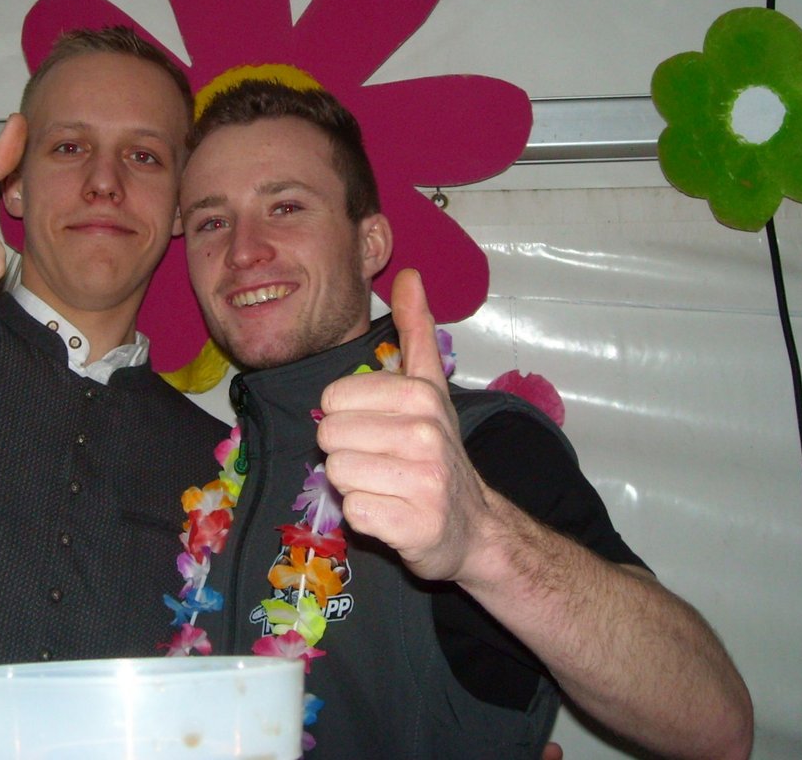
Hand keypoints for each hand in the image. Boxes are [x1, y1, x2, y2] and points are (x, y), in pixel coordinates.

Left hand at [317, 268, 488, 582]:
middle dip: (347, 450)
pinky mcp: (413, 527)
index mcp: (421, 395)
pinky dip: (365, 515)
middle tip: (380, 459)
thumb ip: (416, 329)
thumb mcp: (430, 386)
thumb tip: (408, 274)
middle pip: (329, 435)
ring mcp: (422, 484)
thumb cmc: (437, 449)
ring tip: (386, 483)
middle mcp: (425, 436)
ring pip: (336, 473)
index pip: (334, 397)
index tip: (377, 426)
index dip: (347, 414)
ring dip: (354, 482)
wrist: (472, 523)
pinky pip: (352, 511)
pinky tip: (391, 510)